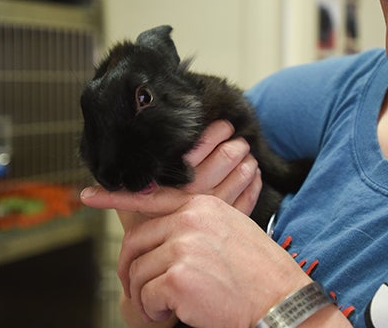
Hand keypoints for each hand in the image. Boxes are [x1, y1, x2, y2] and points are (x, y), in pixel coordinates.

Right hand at [81, 120, 262, 218]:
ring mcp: (216, 209)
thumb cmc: (143, 221)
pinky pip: (251, 193)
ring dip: (246, 158)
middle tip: (235, 140)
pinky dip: (253, 180)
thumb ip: (140, 171)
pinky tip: (250, 175)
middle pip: (228, 154)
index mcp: (172, 179)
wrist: (152, 260)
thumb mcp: (133, 193)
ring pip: (244, 171)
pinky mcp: (232, 222)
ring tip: (242, 156)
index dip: (215, 132)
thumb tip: (145, 132)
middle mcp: (194, 194)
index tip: (221, 127)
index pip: (201, 145)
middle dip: (235, 143)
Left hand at [85, 186, 310, 327]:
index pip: (150, 197)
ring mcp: (183, 246)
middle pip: (136, 242)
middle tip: (140, 293)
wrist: (280, 301)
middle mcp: (190, 219)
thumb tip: (159, 237)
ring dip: (147, 297)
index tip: (89, 196)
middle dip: (131, 271)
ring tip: (169, 307)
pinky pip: (147, 296)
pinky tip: (177, 313)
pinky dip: (156, 311)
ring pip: (138, 272)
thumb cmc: (257, 274)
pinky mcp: (179, 277)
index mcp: (201, 206)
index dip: (116, 198)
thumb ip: (194, 226)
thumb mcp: (228, 232)